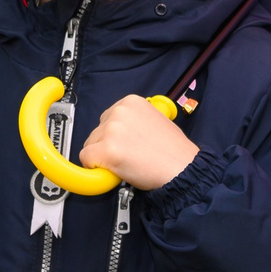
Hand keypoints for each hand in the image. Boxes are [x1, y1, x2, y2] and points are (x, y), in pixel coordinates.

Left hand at [77, 94, 199, 190]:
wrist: (183, 169)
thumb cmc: (175, 151)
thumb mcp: (156, 121)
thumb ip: (135, 121)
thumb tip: (120, 130)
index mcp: (132, 102)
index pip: (108, 118)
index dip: (115, 135)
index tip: (124, 143)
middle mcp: (120, 112)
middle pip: (97, 130)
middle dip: (108, 145)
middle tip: (129, 155)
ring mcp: (112, 130)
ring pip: (90, 145)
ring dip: (103, 157)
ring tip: (129, 162)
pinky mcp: (107, 150)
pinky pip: (87, 159)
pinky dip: (96, 168)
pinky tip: (116, 170)